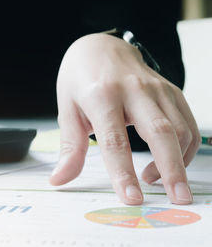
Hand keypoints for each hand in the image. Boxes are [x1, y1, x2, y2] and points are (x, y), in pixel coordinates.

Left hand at [50, 33, 199, 204]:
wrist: (99, 47)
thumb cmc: (80, 80)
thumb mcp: (67, 110)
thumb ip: (69, 148)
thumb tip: (59, 180)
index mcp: (101, 95)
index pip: (115, 140)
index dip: (124, 172)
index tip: (131, 198)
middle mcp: (133, 89)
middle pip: (160, 131)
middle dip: (171, 168)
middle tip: (177, 198)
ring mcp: (156, 88)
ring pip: (180, 128)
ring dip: (177, 161)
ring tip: (155, 180)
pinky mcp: (170, 90)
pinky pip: (187, 122)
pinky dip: (185, 147)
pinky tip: (169, 161)